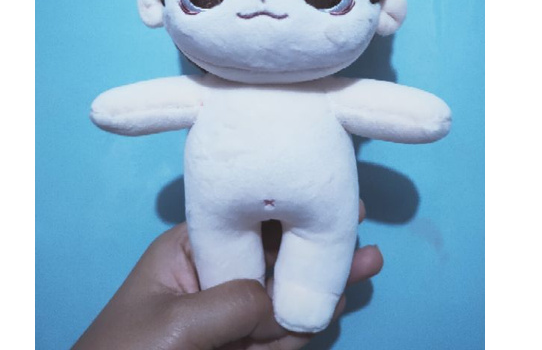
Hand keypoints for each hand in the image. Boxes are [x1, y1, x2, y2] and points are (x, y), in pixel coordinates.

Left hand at [72, 201, 382, 349]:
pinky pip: (275, 335)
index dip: (291, 216)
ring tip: (361, 269)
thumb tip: (282, 300)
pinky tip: (328, 311)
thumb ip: (236, 302)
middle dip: (319, 254)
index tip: (334, 206)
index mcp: (191, 253)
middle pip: (276, 260)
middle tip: (365, 245)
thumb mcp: (176, 323)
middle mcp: (214, 278)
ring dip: (320, 288)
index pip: (249, 224)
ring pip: (283, 299)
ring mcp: (226, 316)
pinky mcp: (235, 348)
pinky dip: (300, 328)